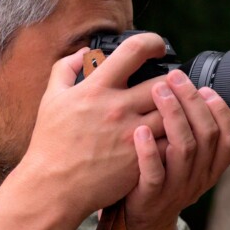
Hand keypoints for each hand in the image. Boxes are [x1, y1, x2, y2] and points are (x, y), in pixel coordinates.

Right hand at [14, 33, 168, 217]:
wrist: (53, 187)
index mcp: (96, 88)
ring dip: (178, 109)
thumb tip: (84, 52)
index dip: (152, 42)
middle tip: (173, 86)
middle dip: (172, 82)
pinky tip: (172, 135)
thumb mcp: (51, 100)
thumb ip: (65, 69)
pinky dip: (175, 136)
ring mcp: (131, 134)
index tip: (158, 47)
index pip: (134, 51)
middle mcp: (117, 108)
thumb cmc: (51, 143)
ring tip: (177, 110)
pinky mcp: (141, 159)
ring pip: (173, 112)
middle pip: (163, 83)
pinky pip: (171, 141)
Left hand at [126, 69, 229, 229]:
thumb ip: (193, 132)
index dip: (222, 111)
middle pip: (207, 135)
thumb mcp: (187, 162)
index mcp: (212, 167)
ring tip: (158, 91)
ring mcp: (176, 188)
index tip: (205, 88)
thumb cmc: (162, 180)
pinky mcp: (151, 197)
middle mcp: (199, 177)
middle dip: (192, 101)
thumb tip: (190, 88)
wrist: (143, 225)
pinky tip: (140, 128)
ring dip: (173, 115)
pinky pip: (154, 172)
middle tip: (175, 78)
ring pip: (185, 149)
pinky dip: (149, 149)